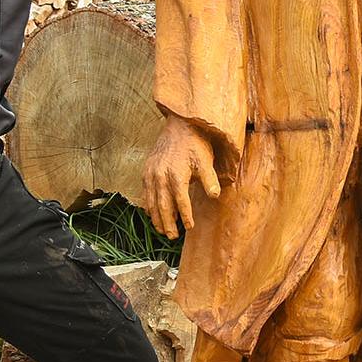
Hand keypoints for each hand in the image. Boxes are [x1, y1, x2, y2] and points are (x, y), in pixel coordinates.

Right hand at [143, 117, 220, 238]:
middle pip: (163, 206)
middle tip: (172, 236)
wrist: (179, 125)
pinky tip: (153, 214)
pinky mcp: (146, 171)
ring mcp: (151, 174)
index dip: (185, 216)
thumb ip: (209, 179)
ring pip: (151, 202)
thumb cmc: (195, 143)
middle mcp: (160, 176)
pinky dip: (149, 206)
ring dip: (156, 218)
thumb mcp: (206, 159)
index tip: (190, 227)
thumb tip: (215, 196)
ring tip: (162, 230)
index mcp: (176, 174)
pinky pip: (146, 193)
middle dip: (168, 223)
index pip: (180, 201)